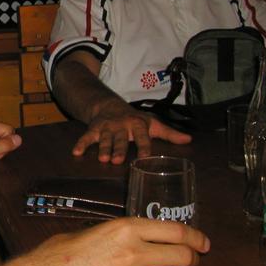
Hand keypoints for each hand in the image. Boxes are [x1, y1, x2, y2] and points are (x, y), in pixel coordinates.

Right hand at [0, 217, 209, 265]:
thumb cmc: (66, 252)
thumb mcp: (97, 230)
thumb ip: (124, 234)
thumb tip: (147, 238)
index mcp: (126, 228)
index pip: (177, 231)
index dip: (197, 238)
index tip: (203, 243)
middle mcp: (135, 252)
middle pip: (184, 257)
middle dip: (191, 260)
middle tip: (188, 261)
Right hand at [74, 99, 191, 163]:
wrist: (109, 105)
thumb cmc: (135, 119)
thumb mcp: (152, 123)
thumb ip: (169, 133)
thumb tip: (189, 140)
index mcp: (137, 124)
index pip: (142, 137)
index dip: (144, 147)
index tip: (146, 158)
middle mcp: (121, 125)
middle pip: (120, 139)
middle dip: (118, 149)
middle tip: (117, 160)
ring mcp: (106, 127)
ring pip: (104, 139)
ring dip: (103, 148)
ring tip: (102, 159)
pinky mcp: (94, 129)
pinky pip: (86, 136)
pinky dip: (81, 144)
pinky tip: (76, 152)